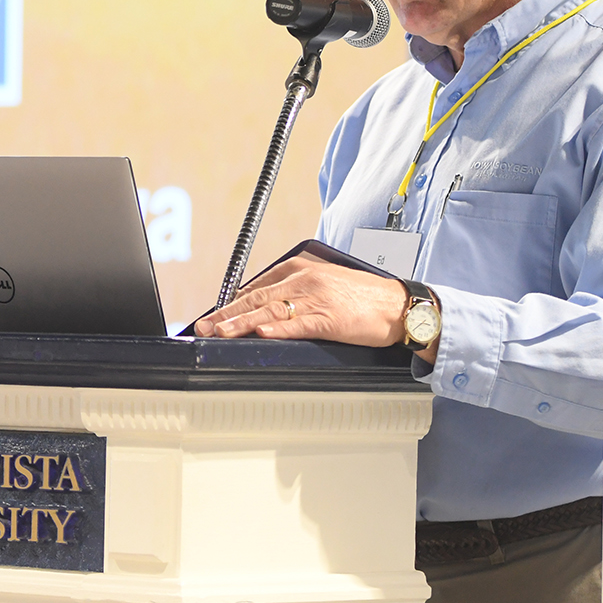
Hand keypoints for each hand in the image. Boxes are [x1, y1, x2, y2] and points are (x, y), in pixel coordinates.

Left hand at [194, 253, 433, 359]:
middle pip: (256, 298)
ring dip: (242, 323)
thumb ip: (294, 292)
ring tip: (220, 332)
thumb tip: (263, 309)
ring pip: (271, 311)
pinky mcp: (331, 319)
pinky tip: (261, 333)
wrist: (399, 304)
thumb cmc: (363, 297)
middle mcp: (304, 280)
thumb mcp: (323, 284)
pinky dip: (278, 329)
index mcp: (300, 269)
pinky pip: (299, 324)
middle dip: (227, 314)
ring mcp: (317, 299)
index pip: (256, 286)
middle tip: (203, 326)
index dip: (231, 303)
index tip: (212, 315)